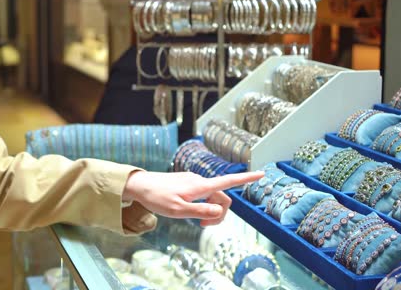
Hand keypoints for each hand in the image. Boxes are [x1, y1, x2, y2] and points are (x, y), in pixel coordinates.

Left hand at [122, 170, 263, 226]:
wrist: (139, 185)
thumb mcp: (178, 210)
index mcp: (200, 186)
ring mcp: (192, 181)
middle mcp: (199, 181)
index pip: (227, 182)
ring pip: (211, 197)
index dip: (245, 179)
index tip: (261, 173)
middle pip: (221, 197)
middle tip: (203, 227)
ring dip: (209, 211)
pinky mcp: (186, 183)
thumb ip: (200, 211)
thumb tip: (220, 210)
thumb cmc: (157, 198)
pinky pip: (202, 195)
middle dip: (219, 213)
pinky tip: (188, 211)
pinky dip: (201, 205)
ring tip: (195, 221)